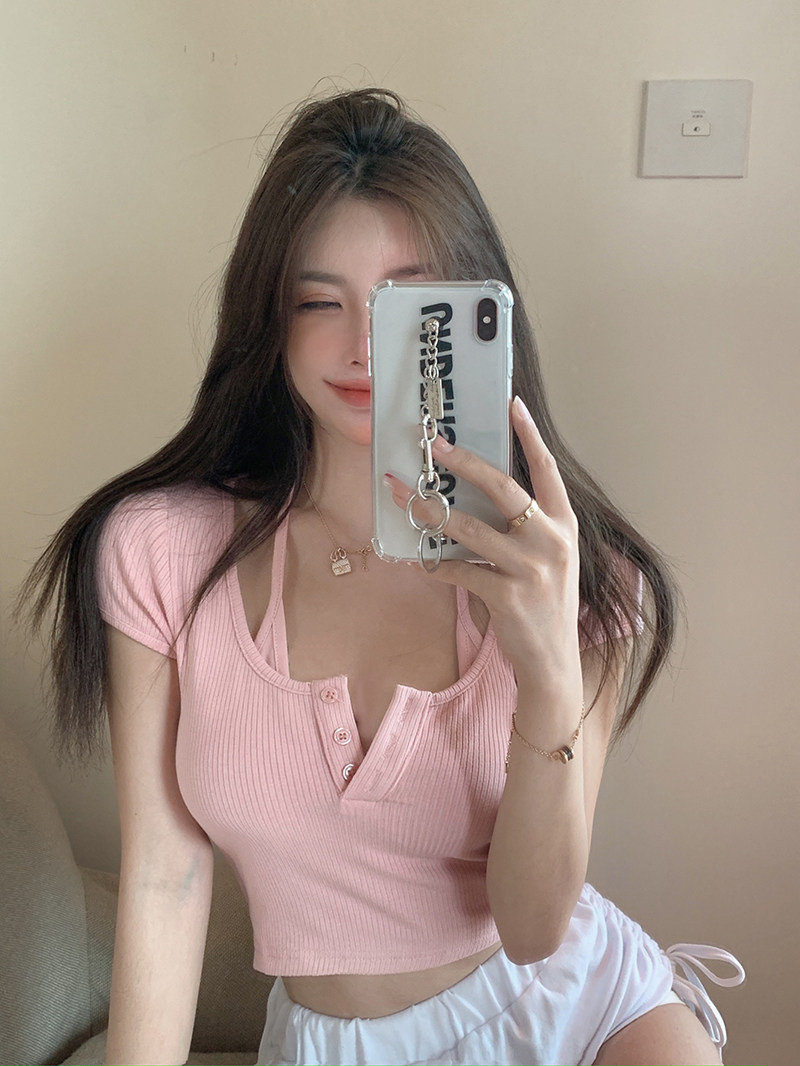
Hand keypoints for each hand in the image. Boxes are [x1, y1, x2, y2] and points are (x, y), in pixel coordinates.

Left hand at [387, 397, 581, 698]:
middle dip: (463, 462)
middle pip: (502, 487)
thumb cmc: (544, 602)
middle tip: (432, 444)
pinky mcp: (506, 596)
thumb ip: (524, 526)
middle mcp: (551, 541)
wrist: (552, 659)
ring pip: (469, 528)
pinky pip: (458, 570)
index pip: (547, 470)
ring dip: (429, 512)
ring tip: (401, 495)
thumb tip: (475, 492)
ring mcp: (530, 568)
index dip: (530, 435)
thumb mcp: (548, 558)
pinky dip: (433, 564)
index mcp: (563, 525)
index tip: (511, 404)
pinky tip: (416, 559)